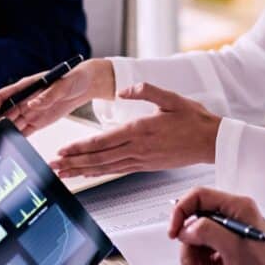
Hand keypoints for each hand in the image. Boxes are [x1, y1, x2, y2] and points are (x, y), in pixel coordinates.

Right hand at [0, 58, 114, 133]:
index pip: (1, 96)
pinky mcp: (37, 122)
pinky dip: (18, 138)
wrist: (84, 86)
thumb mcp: (63, 85)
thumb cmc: (72, 79)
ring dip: (6, 133)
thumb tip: (32, 104)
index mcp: (25, 87)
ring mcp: (29, 112)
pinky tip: (15, 146)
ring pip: (12, 124)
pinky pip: (24, 132)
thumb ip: (48, 95)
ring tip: (3, 144)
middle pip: (3, 113)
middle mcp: (24, 100)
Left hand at [49, 83, 221, 177]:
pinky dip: (100, 173)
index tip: (63, 150)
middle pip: (99, 158)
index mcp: (140, 130)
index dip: (81, 147)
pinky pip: (117, 170)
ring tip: (64, 174)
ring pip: (106, 167)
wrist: (211, 141)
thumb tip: (123, 90)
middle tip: (53, 167)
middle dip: (73, 163)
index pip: (103, 141)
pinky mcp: (145, 165)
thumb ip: (145, 90)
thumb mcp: (171, 97)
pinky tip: (88, 173)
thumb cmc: (193, 119)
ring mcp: (141, 159)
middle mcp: (138, 148)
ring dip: (82, 170)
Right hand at [169, 188, 264, 264]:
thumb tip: (188, 227)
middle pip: (195, 225)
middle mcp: (233, 218)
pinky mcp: (230, 251)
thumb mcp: (232, 247)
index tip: (175, 232)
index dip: (182, 212)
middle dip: (191, 250)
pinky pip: (207, 256)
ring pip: (199, 243)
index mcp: (237, 207)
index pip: (199, 197)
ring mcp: (231, 235)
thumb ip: (206, 231)